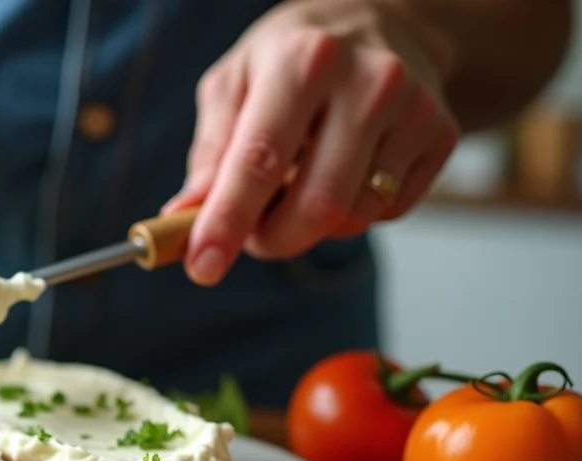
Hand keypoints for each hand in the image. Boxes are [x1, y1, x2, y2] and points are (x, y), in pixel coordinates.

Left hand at [165, 0, 459, 284]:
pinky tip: (342, 171)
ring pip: (355, 216)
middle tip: (252, 235)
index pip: (259, 160)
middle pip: (317, 206)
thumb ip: (211, 152)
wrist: (382, 18)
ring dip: (312, 226)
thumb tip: (185, 217)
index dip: (227, 222)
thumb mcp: (234, 83)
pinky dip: (353, 212)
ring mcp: (415, 108)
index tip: (202, 267)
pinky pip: (387, 212)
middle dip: (273, 239)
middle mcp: (368, 81)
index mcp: (304, 60)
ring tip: (298, 186)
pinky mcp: (442, 135)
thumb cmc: (290, 59)